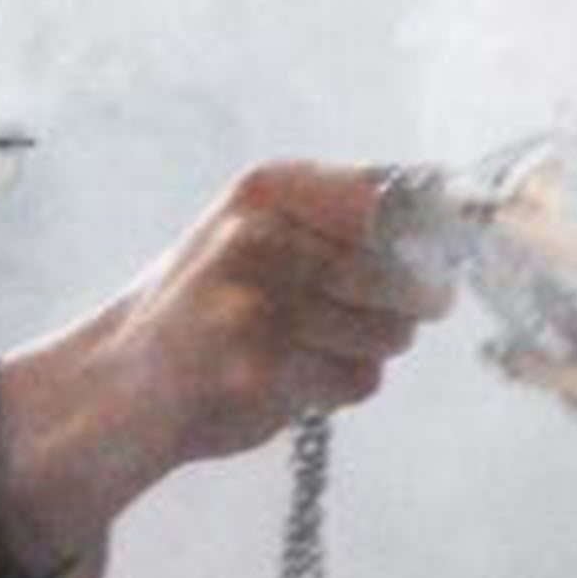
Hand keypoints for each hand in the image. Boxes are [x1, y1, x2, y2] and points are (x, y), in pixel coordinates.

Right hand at [0, 162, 449, 577]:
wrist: (118, 388)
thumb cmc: (206, 308)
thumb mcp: (258, 234)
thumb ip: (346, 220)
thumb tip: (458, 225)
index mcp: (266, 187)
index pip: (397, 197)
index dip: (430, 235)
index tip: (430, 260)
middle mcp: (258, 234)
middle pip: (402, 271)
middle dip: (398, 307)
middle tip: (347, 319)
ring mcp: (256, 304)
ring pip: (387, 331)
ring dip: (364, 351)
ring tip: (302, 349)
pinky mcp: (260, 370)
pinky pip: (357, 381)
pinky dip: (336, 389)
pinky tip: (285, 381)